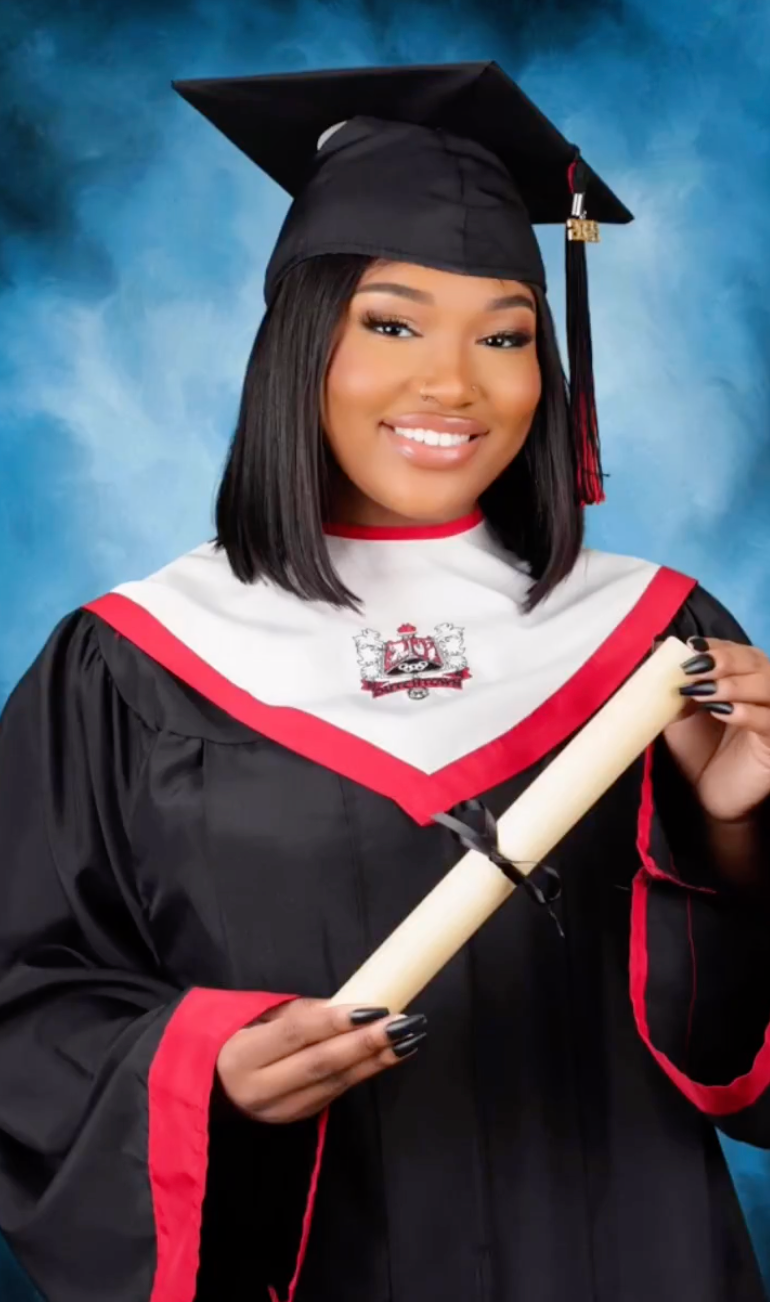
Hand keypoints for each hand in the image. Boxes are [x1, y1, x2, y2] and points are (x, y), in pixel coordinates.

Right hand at [216, 1000, 425, 1123]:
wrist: (207, 1088)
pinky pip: (334, 1093)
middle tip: (404, 1024)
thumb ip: (294, 1013)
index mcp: (240, 1056)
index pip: (296, 1034)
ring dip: (376, 1060)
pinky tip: (390, 1056)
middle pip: (321, 1063)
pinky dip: (364, 1073)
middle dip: (367, 1043)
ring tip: (409, 1038)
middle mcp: (258, 1089)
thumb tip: (344, 1006)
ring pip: (334, 1083)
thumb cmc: (230, 1039)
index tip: (374, 1007)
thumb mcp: (250, 1016)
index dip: (336, 1020)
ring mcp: (279, 1111)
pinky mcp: (297, 1119)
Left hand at [663, 636, 769, 821]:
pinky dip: (746, 712)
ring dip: (733, 684)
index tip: (690, 648)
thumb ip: (675, 684)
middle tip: (694, 667)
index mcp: (743, 677)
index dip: (716, 646)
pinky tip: (723, 712)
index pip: (736, 650)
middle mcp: (764, 690)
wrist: (709, 794)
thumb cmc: (698, 750)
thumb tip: (656, 648)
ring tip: (702, 691)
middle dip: (724, 659)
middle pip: (755, 661)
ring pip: (767, 686)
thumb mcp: (679, 713)